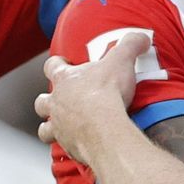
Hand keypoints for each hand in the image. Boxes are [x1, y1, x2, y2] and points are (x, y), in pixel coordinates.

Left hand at [34, 32, 147, 165]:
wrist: (105, 126)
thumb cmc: (108, 92)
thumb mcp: (122, 60)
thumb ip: (130, 45)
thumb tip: (142, 36)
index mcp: (65, 79)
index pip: (51, 66)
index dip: (56, 65)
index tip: (64, 64)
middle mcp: (56, 102)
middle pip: (41, 101)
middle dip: (49, 101)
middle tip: (64, 101)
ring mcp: (59, 125)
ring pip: (44, 127)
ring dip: (50, 126)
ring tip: (63, 127)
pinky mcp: (66, 144)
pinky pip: (59, 147)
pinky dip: (66, 145)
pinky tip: (76, 144)